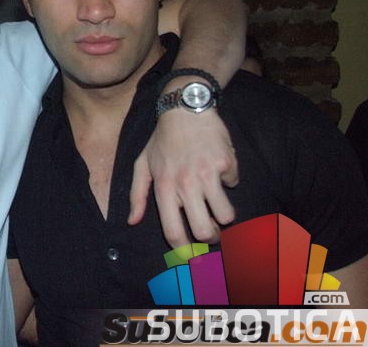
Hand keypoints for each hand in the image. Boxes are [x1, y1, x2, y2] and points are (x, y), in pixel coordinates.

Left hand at [128, 108, 237, 246]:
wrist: (185, 108)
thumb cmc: (162, 139)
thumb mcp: (142, 164)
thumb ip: (137, 195)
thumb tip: (132, 221)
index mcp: (164, 188)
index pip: (174, 232)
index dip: (184, 252)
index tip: (193, 258)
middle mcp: (185, 184)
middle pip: (206, 231)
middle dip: (211, 238)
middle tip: (212, 232)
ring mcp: (207, 174)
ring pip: (227, 215)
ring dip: (224, 214)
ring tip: (218, 204)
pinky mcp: (226, 163)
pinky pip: (234, 183)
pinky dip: (229, 179)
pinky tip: (219, 167)